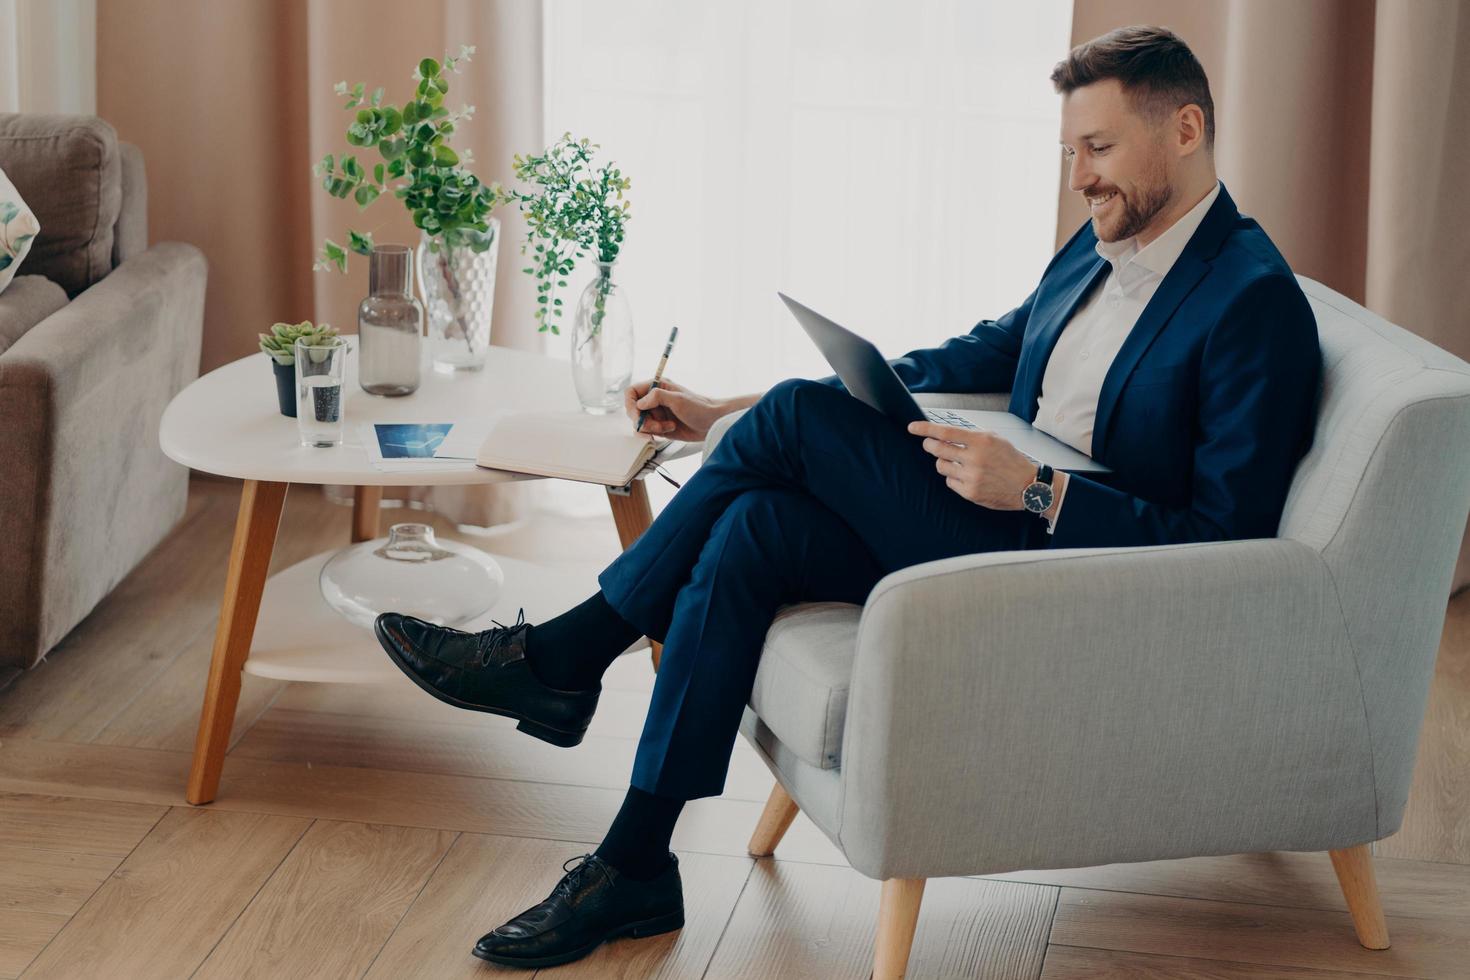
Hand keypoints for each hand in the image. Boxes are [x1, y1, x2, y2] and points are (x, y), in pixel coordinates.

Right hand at [624, 377, 725, 441]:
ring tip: (668, 427)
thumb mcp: (678, 399)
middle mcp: (654, 400)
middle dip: (642, 420)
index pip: (632, 392)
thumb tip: (639, 403)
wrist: (712, 423)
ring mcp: (656, 414)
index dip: (630, 404)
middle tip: (655, 425)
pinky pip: (646, 431)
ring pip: (639, 423)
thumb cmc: (699, 407)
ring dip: (650, 428)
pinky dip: (653, 434)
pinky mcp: (659, 427)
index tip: (638, 414)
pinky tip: (668, 430)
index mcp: (657, 387)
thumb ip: (657, 397)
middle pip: (633, 410)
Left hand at [908, 420, 1038, 510]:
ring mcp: (971, 477)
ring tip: (957, 462)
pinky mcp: (970, 492)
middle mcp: (974, 458)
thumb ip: (971, 436)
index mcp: (981, 441)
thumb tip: (944, 435)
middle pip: (937, 449)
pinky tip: (966, 476)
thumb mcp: (995, 439)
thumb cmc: (1011, 460)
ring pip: (941, 466)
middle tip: (930, 444)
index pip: (945, 432)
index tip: (912, 427)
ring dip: (944, 462)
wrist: (1028, 486)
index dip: (925, 429)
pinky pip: (949, 482)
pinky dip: (953, 478)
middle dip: (930, 445)